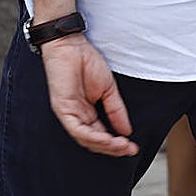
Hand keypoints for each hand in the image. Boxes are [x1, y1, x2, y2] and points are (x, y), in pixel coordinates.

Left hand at [40, 36, 138, 156]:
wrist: (71, 45)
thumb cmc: (85, 62)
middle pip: (94, 142)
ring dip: (105, 145)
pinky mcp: (62, 109)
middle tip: (130, 150)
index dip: (117, 144)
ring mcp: (68, 114)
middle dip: (113, 149)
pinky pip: (78, 130)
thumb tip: (127, 130)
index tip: (133, 147)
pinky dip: (94, 137)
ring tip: (122, 145)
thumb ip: (116, 111)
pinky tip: (108, 139)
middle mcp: (77, 117)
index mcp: (87, 113)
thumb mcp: (108, 90)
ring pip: (86, 139)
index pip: (101, 136)